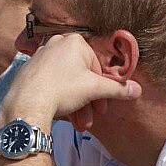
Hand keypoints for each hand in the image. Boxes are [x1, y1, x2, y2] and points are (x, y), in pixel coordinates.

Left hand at [1, 34, 140, 130]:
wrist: (27, 103)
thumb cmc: (62, 89)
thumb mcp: (94, 89)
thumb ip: (117, 89)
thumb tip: (137, 90)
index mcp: (74, 42)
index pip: (96, 66)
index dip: (102, 89)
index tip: (103, 106)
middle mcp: (56, 43)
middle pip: (81, 76)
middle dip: (89, 101)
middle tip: (93, 118)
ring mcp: (41, 56)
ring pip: (66, 82)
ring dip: (77, 105)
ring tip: (80, 124)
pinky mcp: (30, 70)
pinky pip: (51, 83)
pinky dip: (60, 99)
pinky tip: (64, 117)